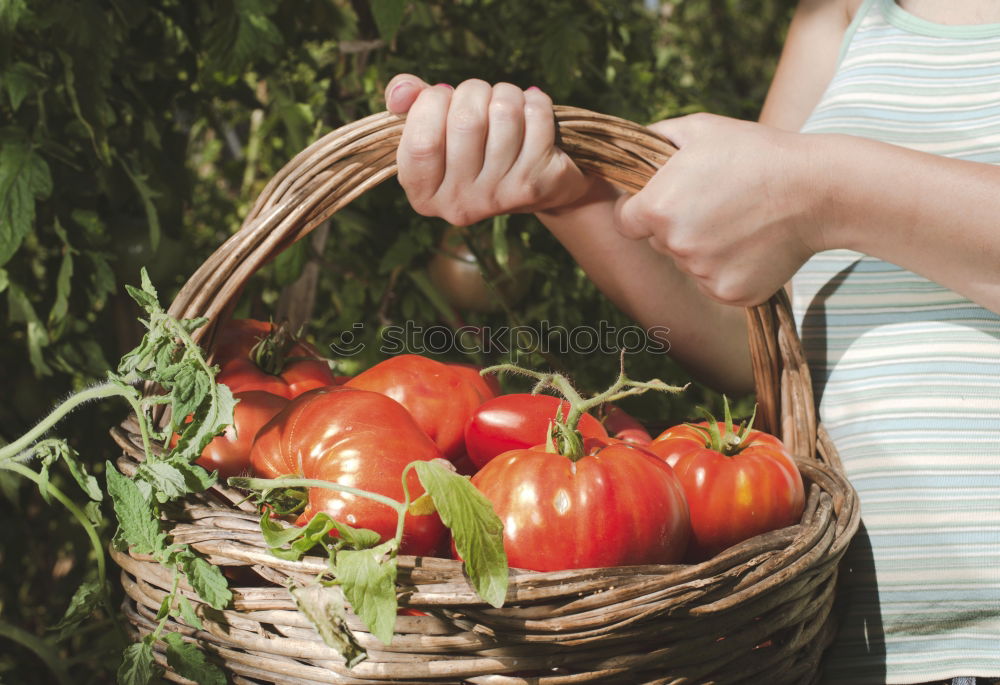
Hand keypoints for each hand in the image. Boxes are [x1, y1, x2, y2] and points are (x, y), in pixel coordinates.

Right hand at [384, 74, 594, 225]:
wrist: (537, 188)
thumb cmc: (476, 149)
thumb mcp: (435, 129)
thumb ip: (411, 104)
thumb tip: (402, 91)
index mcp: (424, 194)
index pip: (421, 142)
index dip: (431, 103)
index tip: (443, 96)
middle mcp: (458, 204)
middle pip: (466, 121)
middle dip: (474, 91)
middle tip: (480, 97)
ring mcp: (499, 197)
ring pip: (504, 112)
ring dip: (506, 93)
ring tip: (506, 105)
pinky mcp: (535, 183)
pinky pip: (536, 117)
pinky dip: (535, 102)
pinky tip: (530, 115)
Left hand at [615, 113, 827, 306]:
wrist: (818, 190)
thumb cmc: (757, 152)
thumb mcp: (701, 129)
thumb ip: (656, 138)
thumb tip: (630, 146)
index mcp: (657, 208)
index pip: (626, 222)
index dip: (640, 212)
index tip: (659, 203)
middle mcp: (675, 245)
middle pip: (659, 243)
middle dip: (677, 227)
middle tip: (716, 204)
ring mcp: (702, 273)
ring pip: (689, 263)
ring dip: (704, 248)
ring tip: (741, 220)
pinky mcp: (729, 293)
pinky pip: (715, 283)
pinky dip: (729, 268)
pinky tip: (752, 243)